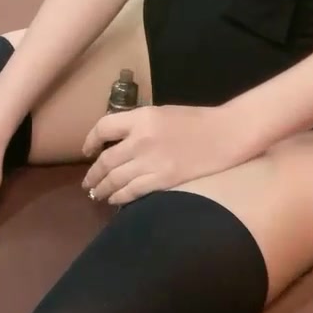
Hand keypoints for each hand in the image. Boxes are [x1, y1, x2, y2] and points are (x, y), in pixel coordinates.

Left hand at [81, 103, 240, 204]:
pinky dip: (120, 197)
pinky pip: (132, 191)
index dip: (90, 140)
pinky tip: (115, 200)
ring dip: (103, 188)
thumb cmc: (196, 121)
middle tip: (87, 183)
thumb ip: (140, 125)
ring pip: (116, 179)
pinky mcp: (163, 180)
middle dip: (93, 174)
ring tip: (97, 194)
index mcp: (141, 117)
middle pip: (106, 160)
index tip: (87, 152)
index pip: (104, 128)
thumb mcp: (162, 113)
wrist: (225, 134)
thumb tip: (119, 142)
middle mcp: (141, 139)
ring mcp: (151, 162)